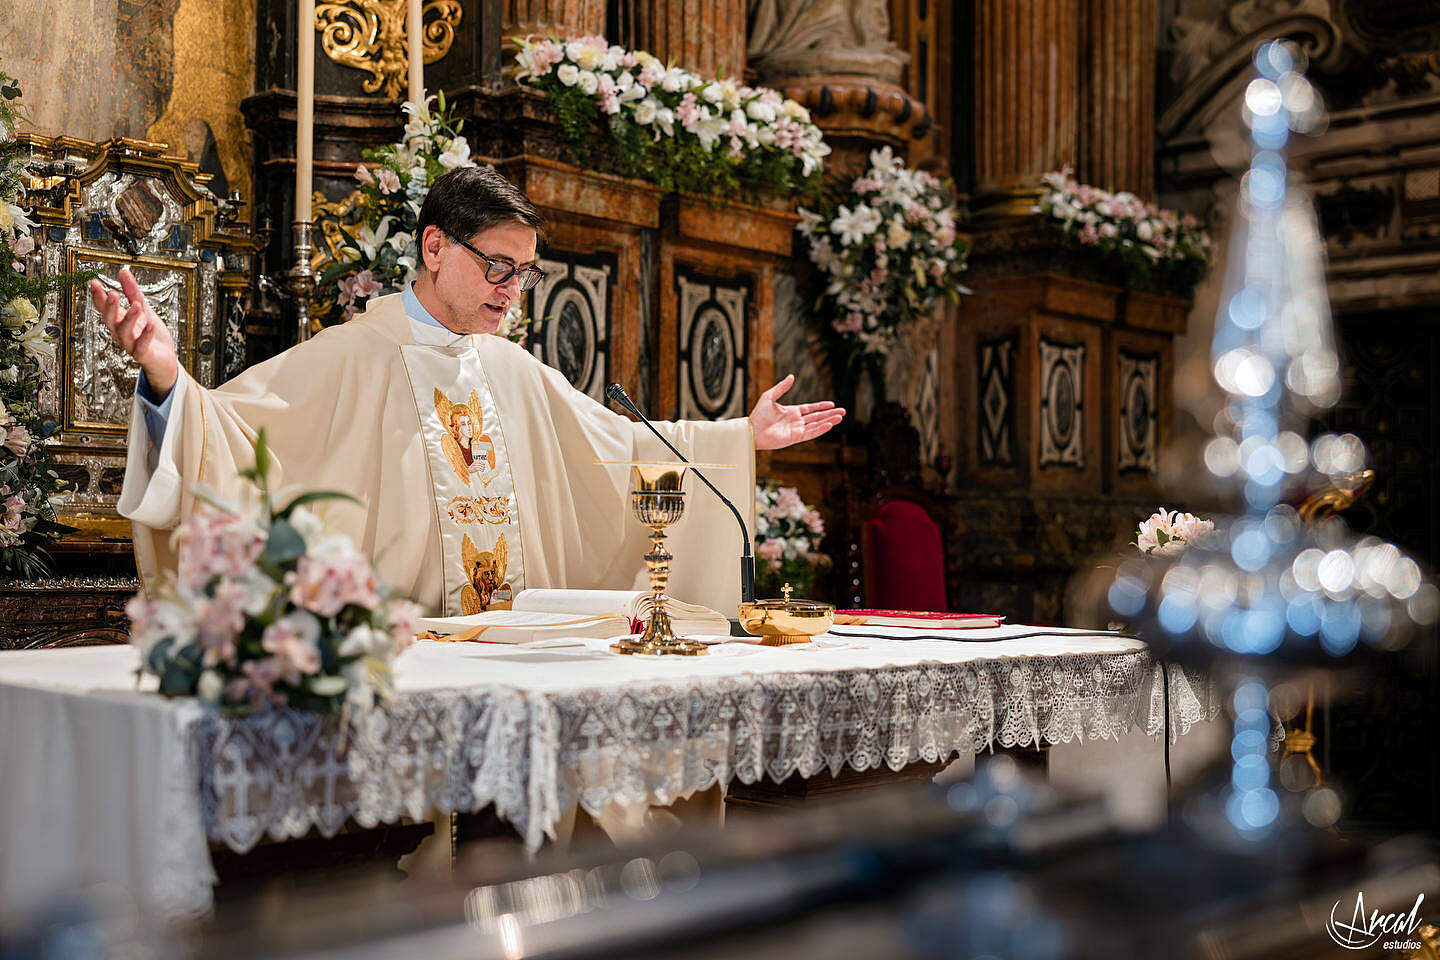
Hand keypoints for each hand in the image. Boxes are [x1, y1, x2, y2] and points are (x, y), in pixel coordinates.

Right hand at [90, 267, 178, 399]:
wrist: (164, 359)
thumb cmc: (151, 335)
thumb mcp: (143, 309)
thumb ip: (133, 292)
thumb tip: (122, 271)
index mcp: (119, 321)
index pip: (104, 307)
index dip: (98, 296)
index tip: (94, 282)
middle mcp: (120, 333)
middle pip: (109, 320)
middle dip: (109, 307)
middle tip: (112, 293)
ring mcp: (130, 345)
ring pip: (123, 333)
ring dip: (129, 319)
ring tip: (136, 306)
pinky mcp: (143, 355)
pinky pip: (141, 347)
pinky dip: (145, 336)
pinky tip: (150, 325)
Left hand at [749, 375, 845, 450]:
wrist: (753, 430)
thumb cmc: (758, 414)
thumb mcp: (769, 396)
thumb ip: (782, 387)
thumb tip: (792, 376)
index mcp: (792, 411)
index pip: (811, 409)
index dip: (821, 406)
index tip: (832, 404)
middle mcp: (796, 421)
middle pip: (817, 417)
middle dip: (830, 414)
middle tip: (843, 412)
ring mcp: (797, 430)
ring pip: (817, 425)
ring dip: (829, 421)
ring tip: (840, 417)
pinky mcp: (795, 438)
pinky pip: (811, 433)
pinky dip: (821, 429)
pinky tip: (829, 424)